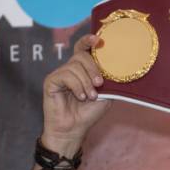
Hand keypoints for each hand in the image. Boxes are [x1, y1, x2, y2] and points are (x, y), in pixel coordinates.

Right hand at [41, 34, 111, 152]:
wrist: (74, 130)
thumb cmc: (88, 113)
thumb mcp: (105, 95)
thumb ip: (108, 80)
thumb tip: (118, 66)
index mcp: (82, 70)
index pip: (83, 48)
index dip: (89, 41)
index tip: (99, 39)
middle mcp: (70, 69)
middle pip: (81, 55)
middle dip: (93, 68)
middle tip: (99, 84)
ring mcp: (60, 74)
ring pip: (75, 66)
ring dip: (86, 82)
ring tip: (90, 96)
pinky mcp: (51, 81)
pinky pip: (65, 75)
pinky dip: (76, 86)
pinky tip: (80, 97)